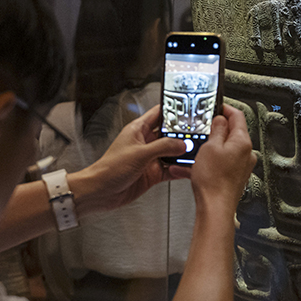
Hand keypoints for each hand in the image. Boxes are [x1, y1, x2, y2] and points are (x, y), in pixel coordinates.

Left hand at [71, 105, 189, 214]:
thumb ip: (163, 147)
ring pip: (172, 152)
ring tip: (196, 151)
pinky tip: (187, 168)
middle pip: (169, 133)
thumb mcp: (140, 154)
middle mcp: (145, 142)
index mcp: (138, 130)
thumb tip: (181, 144)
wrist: (101, 192)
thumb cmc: (110, 169)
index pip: (160, 113)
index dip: (174, 109)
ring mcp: (150, 158)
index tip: (189, 108)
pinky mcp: (152, 173)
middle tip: (198, 133)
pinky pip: (171, 169)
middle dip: (183, 133)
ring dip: (183, 152)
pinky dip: (179, 169)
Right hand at [190, 104, 255, 212]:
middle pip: (232, 133)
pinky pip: (221, 163)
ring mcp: (241, 166)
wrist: (215, 208)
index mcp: (243, 142)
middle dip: (216, 129)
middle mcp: (246, 154)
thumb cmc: (214, 181)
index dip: (225, 108)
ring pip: (225, 149)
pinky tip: (194, 167)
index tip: (217, 106)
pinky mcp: (234, 177)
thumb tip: (220, 119)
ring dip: (210, 147)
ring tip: (196, 151)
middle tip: (203, 128)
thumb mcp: (210, 147)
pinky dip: (208, 162)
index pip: (238, 116)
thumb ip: (216, 129)